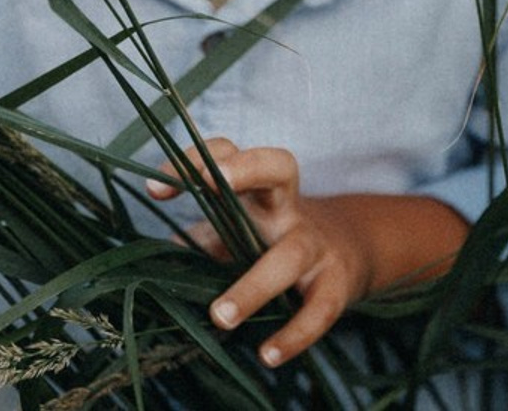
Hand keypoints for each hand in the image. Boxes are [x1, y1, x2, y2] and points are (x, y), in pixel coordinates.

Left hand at [147, 137, 468, 367]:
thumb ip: (203, 238)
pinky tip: (267, 354)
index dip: (194, 162)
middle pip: (280, 168)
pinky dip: (295, 334)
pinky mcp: (336, 283)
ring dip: (254, 286)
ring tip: (220, 316)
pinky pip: (319, 309)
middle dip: (246, 168)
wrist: (352, 251)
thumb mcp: (240, 230)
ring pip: (290, 255)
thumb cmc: (276, 239)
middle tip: (207, 182)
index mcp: (259, 190)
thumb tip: (156, 258)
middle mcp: (289, 208)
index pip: (230, 154)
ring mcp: (316, 243)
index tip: (156, 189)